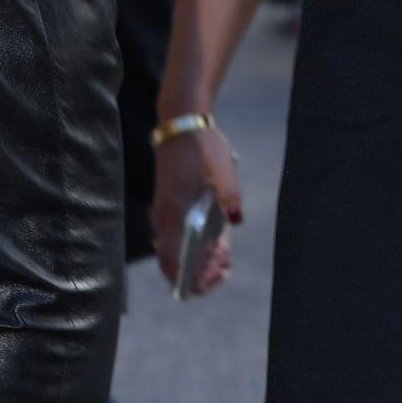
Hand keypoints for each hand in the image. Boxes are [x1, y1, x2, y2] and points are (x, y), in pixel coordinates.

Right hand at [153, 125, 241, 292]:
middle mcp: (166, 217)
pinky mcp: (174, 206)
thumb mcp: (222, 169)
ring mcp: (168, 212)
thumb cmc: (202, 146)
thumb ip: (230, 196)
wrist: (182, 122)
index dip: (187, 280)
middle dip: (201, 272)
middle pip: (176, 261)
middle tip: (225, 267)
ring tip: (225, 256)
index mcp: (174, 212)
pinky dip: (198, 246)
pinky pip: (182, 236)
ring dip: (201, 260)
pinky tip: (218, 242)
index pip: (170, 262)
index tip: (210, 279)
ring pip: (180, 249)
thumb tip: (235, 220)